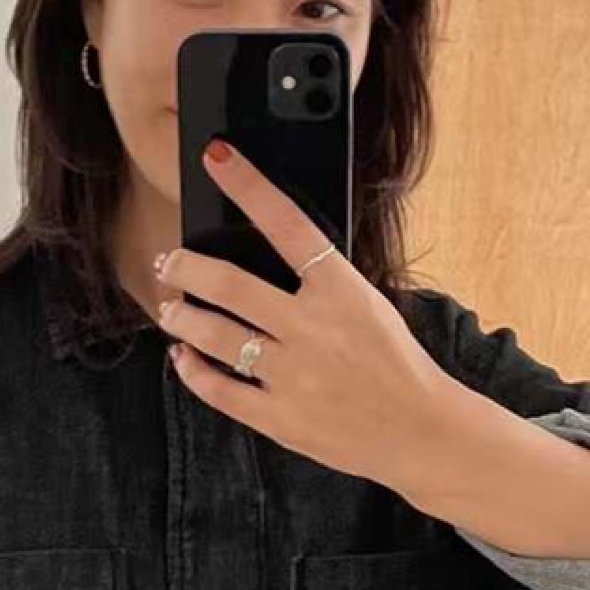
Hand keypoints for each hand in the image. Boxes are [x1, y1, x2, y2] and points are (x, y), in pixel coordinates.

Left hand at [155, 137, 449, 489]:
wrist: (420, 431)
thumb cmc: (396, 364)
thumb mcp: (369, 306)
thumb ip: (321, 283)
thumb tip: (267, 255)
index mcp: (342, 292)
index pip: (287, 223)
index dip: (248, 186)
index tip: (217, 158)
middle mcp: (312, 329)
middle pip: (229, 284)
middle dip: (186, 267)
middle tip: (170, 262)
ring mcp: (293, 375)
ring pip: (214, 335)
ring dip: (181, 317)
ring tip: (170, 309)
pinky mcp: (279, 418)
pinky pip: (219, 390)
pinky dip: (192, 371)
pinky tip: (184, 358)